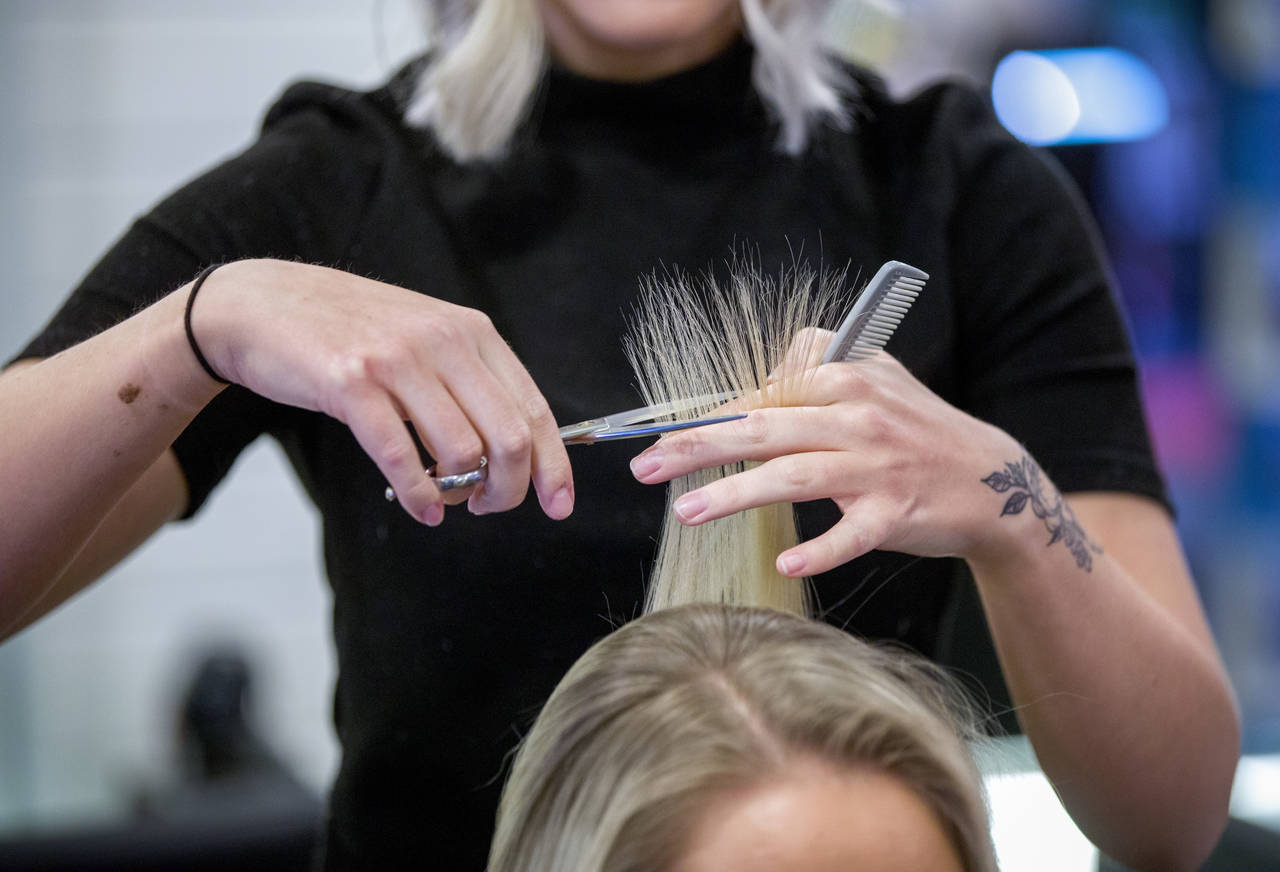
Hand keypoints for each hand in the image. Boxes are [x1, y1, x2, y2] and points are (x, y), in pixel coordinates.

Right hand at [191, 259, 573, 525]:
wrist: (263, 305)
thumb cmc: (350, 332)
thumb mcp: (426, 340)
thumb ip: (470, 384)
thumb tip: (514, 454)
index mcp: (472, 333)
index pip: (534, 410)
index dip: (553, 466)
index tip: (558, 505)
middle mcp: (442, 341)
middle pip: (509, 438)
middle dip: (509, 489)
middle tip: (489, 507)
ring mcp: (398, 360)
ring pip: (462, 451)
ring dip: (462, 494)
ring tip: (447, 500)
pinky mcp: (351, 383)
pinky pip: (400, 455)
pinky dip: (419, 494)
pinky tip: (422, 508)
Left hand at [629, 349, 1018, 575]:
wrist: (992, 479)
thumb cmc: (917, 427)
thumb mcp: (875, 374)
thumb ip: (813, 368)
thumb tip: (747, 387)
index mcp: (845, 377)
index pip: (760, 395)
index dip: (707, 418)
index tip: (661, 438)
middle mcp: (858, 416)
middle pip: (764, 427)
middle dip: (699, 445)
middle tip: (647, 467)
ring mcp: (878, 466)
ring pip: (796, 475)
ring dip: (737, 493)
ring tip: (688, 513)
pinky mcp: (898, 512)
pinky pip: (852, 533)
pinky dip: (821, 550)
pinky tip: (786, 564)